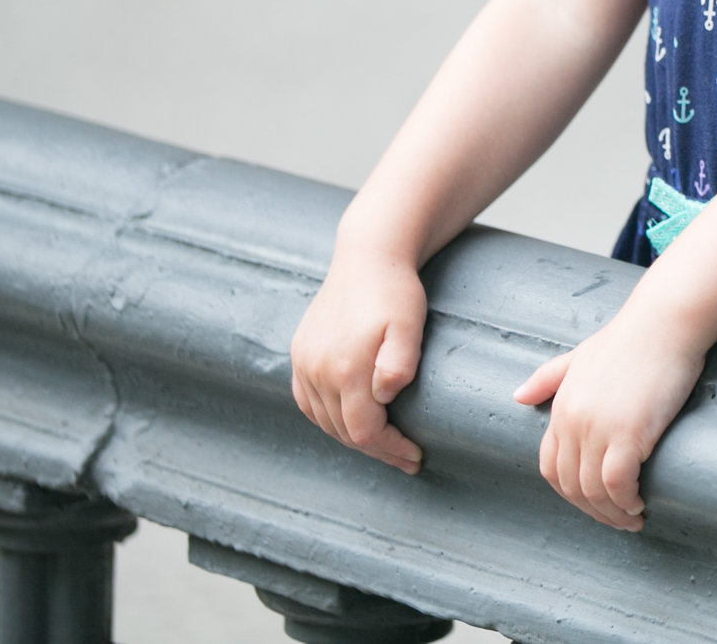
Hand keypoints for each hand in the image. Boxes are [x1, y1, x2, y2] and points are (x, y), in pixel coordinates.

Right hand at [290, 251, 427, 474]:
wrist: (366, 257)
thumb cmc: (395, 292)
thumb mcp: (409, 323)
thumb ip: (399, 361)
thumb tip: (384, 397)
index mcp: (345, 369)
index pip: (364, 432)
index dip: (391, 449)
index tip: (417, 456)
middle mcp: (317, 371)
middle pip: (344, 432)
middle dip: (378, 450)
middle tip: (408, 459)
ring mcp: (304, 364)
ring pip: (325, 421)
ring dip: (354, 438)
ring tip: (385, 444)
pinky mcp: (299, 355)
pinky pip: (308, 403)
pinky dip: (330, 420)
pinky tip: (351, 421)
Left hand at [512, 303, 707, 530]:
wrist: (667, 321)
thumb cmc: (631, 338)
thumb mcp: (580, 356)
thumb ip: (548, 378)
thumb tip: (517, 396)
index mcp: (561, 408)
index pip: (551, 467)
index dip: (570, 492)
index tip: (594, 501)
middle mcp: (573, 422)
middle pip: (571, 486)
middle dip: (593, 511)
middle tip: (618, 519)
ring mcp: (598, 428)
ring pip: (593, 491)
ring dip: (612, 514)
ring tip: (633, 519)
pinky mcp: (628, 433)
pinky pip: (617, 484)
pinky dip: (626, 502)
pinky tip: (640, 504)